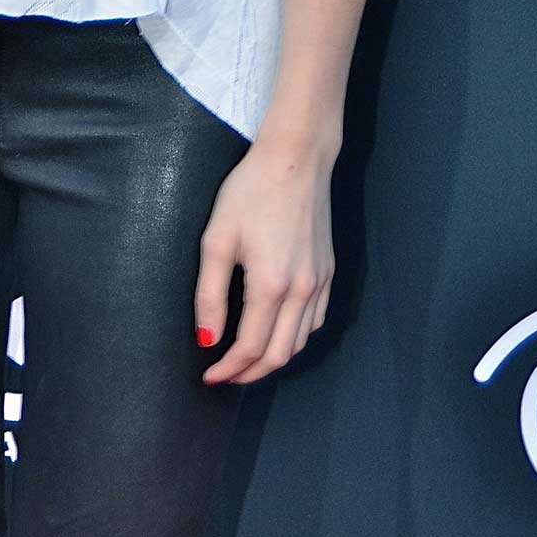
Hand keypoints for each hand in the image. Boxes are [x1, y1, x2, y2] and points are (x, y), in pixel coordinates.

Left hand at [194, 139, 332, 384]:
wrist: (295, 160)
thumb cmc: (250, 192)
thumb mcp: (217, 239)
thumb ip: (209, 294)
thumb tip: (207, 339)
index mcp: (272, 285)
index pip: (250, 347)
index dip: (229, 369)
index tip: (208, 377)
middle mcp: (303, 291)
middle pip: (279, 354)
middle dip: (250, 373)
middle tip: (225, 376)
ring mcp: (321, 282)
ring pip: (300, 341)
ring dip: (273, 358)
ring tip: (245, 360)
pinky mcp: (329, 272)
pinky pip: (316, 320)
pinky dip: (295, 337)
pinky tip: (276, 332)